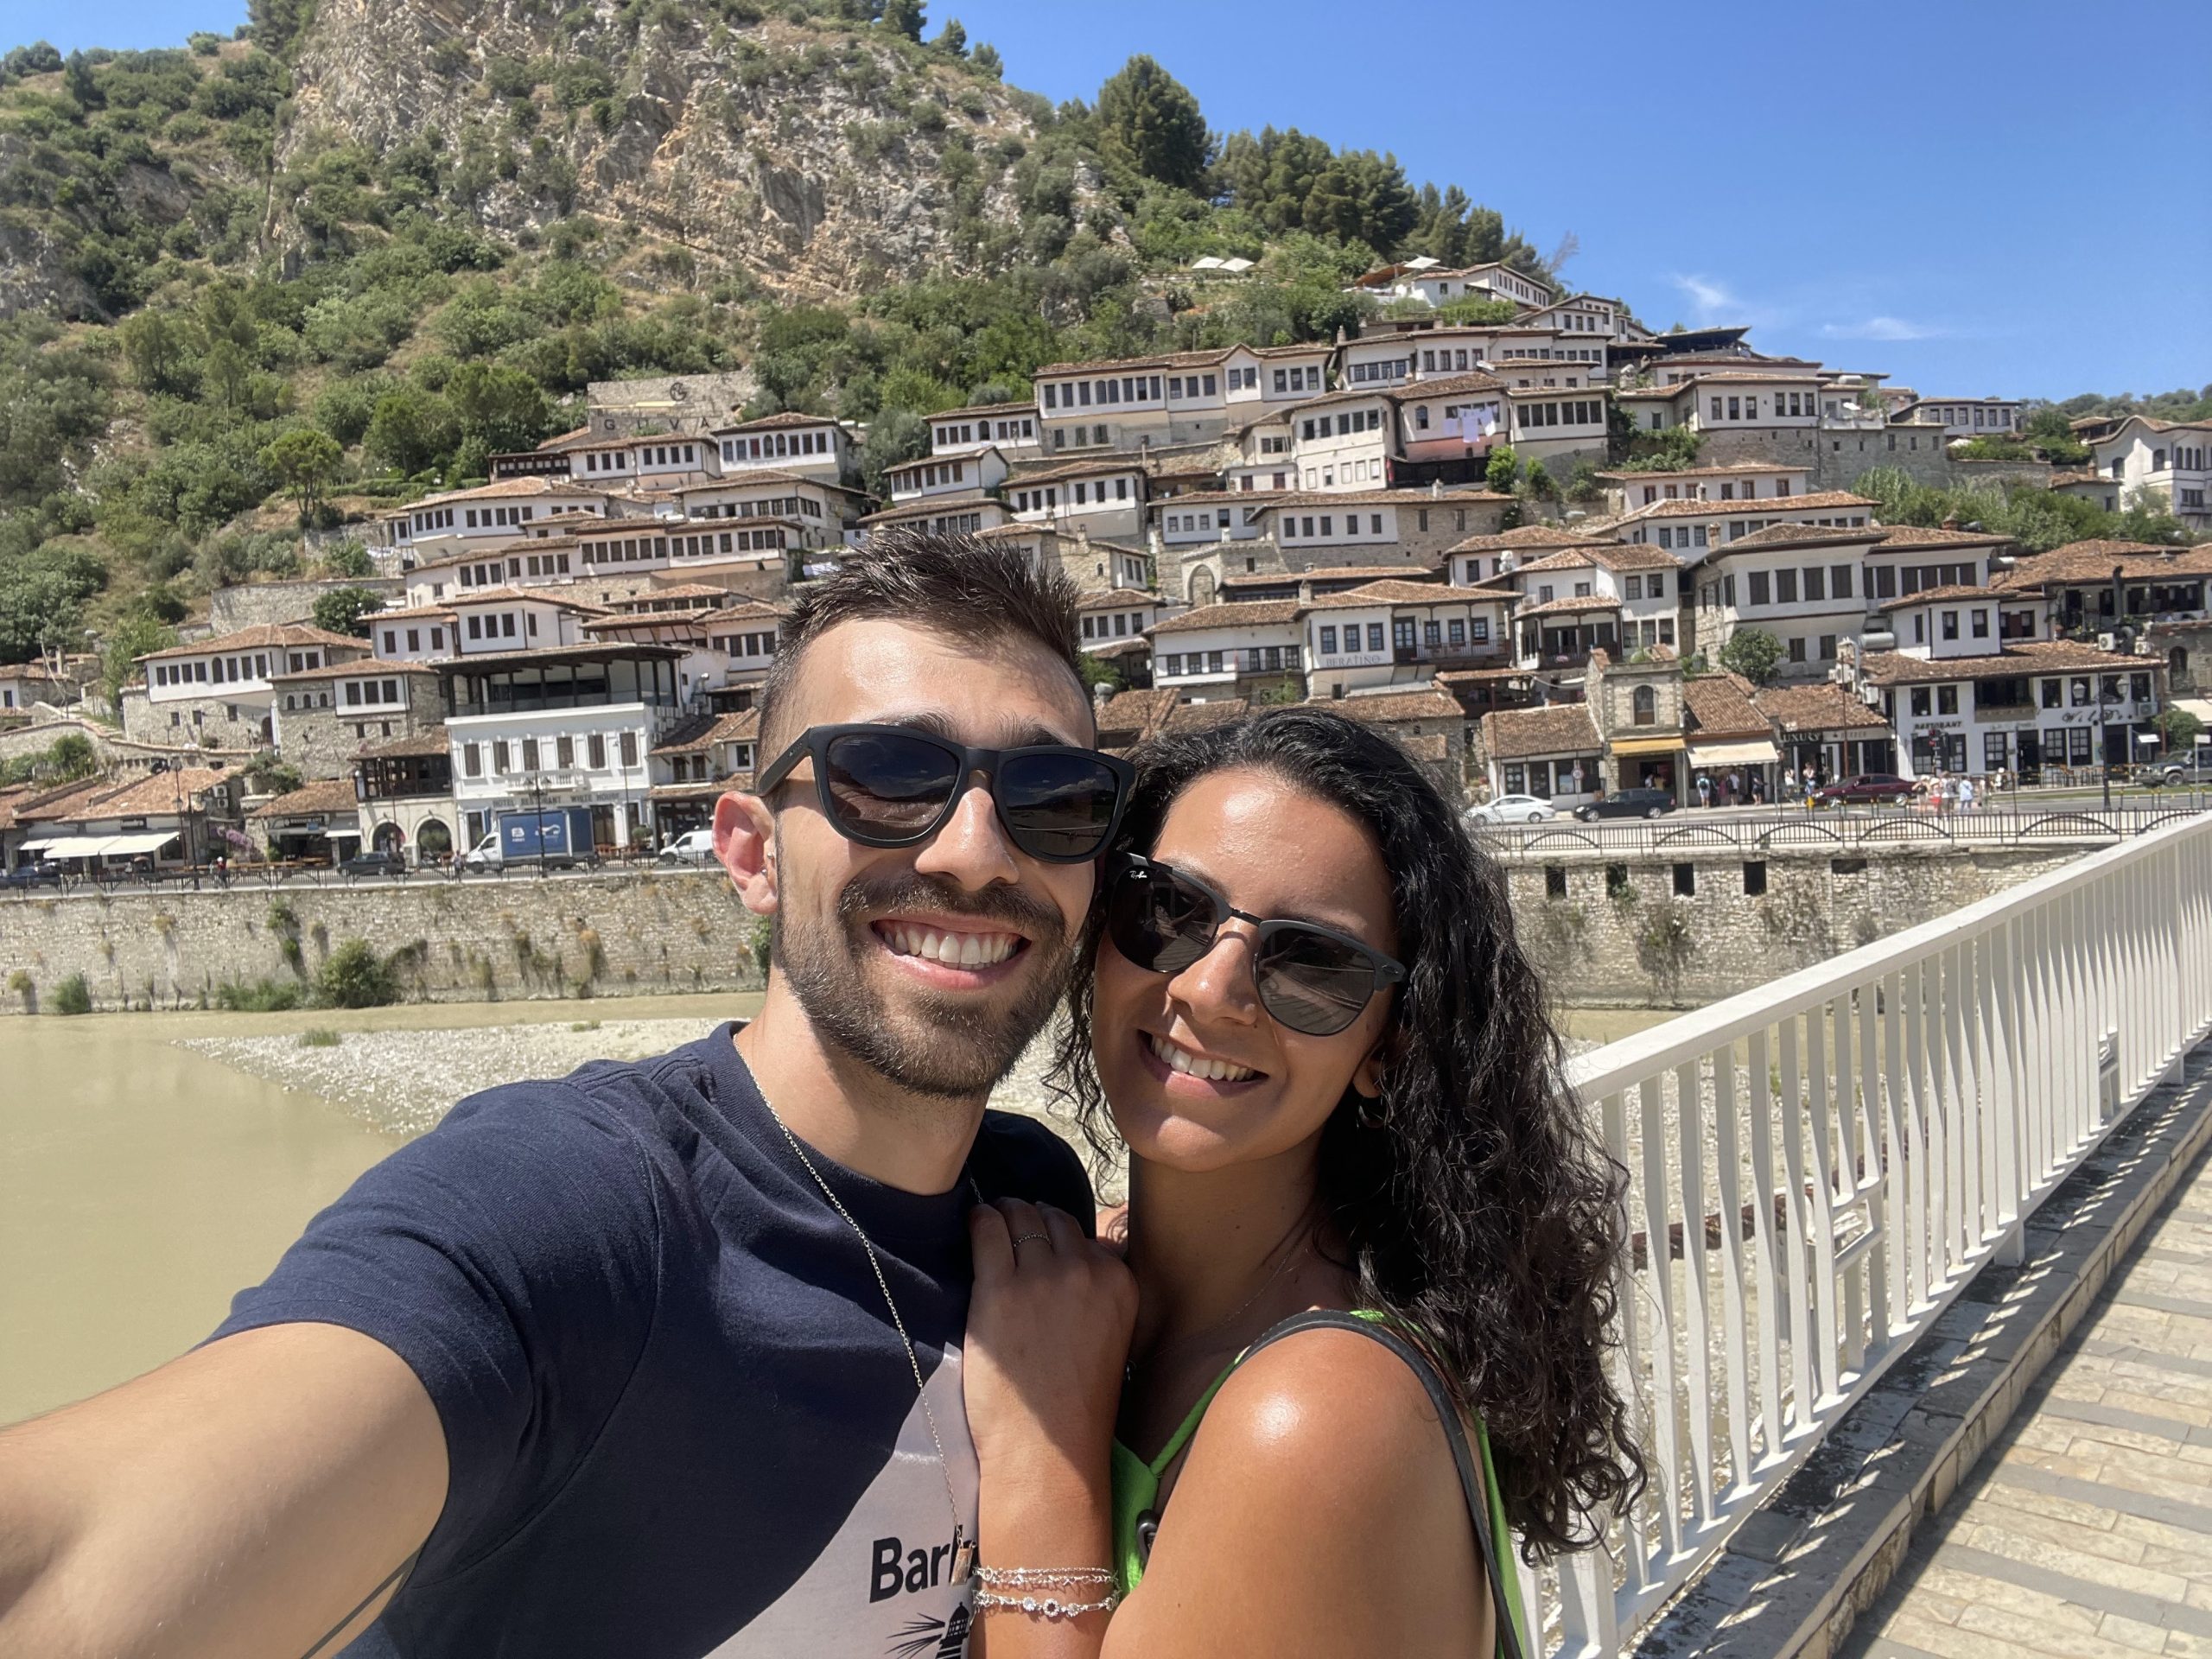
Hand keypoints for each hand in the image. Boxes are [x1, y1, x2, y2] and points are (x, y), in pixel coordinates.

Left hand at [965, 1199, 1136, 1499]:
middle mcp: (1085, 1271)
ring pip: (1020, 1216)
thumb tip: (1087, 1248)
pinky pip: (987, 1231)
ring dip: (1004, 1213)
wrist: (1048, 1452)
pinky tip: (972, 1223)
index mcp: (1120, 1282)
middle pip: (1053, 1216)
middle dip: (1030, 1217)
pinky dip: (979, 1220)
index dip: (1058, 1233)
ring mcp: (1041, 1278)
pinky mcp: (998, 1290)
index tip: (1041, 1239)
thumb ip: (1102, 1289)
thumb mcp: (1111, 1334)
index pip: (1085, 1232)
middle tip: (1011, 1224)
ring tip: (990, 1221)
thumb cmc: (1076, 1403)